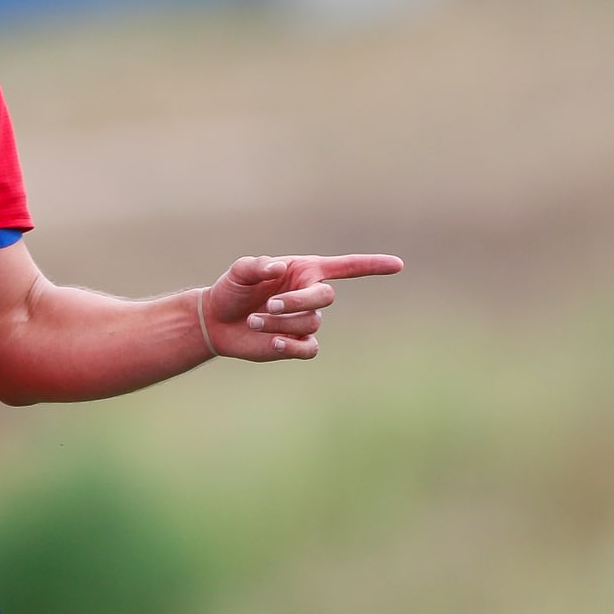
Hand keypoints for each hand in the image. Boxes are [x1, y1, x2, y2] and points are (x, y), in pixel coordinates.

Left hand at [201, 253, 402, 361]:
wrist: (216, 321)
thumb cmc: (231, 290)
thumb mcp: (239, 272)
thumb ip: (256, 266)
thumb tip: (279, 268)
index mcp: (304, 271)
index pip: (346, 267)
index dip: (372, 265)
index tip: (398, 265)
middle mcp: (310, 295)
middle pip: (325, 298)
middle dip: (297, 302)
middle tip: (268, 304)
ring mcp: (306, 321)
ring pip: (311, 324)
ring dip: (280, 323)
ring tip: (252, 321)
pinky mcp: (297, 345)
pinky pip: (308, 349)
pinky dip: (291, 346)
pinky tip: (273, 342)